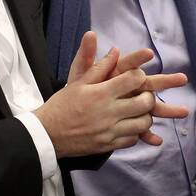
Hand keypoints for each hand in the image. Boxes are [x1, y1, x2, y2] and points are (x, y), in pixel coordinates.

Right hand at [36, 31, 187, 155]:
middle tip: (143, 95)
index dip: (139, 76)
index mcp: (102, 93)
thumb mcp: (78, 83)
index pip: (134, 79)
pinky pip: (133, 139)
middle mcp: (109, 112)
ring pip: (143, 123)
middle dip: (149, 97)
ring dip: (145, 116)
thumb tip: (115, 50)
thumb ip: (100, 67)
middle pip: (145, 102)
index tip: (136, 77)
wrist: (46, 134)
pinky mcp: (109, 145)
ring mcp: (110, 130)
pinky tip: (129, 126)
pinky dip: (135, 133)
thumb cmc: (62, 105)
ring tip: (138, 111)